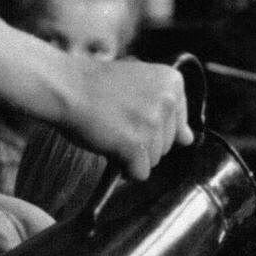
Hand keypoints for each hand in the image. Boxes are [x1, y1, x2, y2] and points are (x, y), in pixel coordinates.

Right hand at [63, 58, 191, 180]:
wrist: (66, 86)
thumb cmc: (97, 87)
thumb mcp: (140, 86)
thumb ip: (167, 111)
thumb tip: (189, 139)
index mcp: (172, 82)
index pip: (178, 124)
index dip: (152, 124)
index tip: (131, 113)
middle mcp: (167, 100)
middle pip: (166, 144)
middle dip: (143, 141)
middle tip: (117, 121)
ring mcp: (152, 123)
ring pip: (154, 160)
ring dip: (132, 154)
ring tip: (111, 131)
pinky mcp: (135, 144)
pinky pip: (140, 173)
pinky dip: (124, 168)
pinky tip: (110, 147)